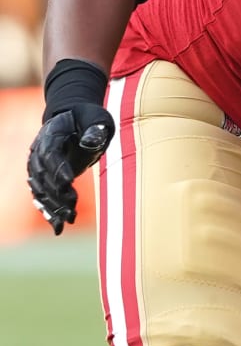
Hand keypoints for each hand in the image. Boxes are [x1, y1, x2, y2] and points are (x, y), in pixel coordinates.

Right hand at [27, 104, 114, 234]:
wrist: (72, 118)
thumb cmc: (88, 118)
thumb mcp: (97, 118)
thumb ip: (95, 129)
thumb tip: (90, 143)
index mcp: (50, 134)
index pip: (51, 153)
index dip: (58, 168)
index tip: (69, 182)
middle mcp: (38, 151)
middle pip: (43, 175)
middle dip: (57, 193)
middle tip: (72, 208)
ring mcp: (38, 165)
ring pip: (40, 189)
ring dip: (52, 206)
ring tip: (68, 220)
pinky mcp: (44, 177)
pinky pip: (42, 196)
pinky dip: (49, 211)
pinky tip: (59, 227)